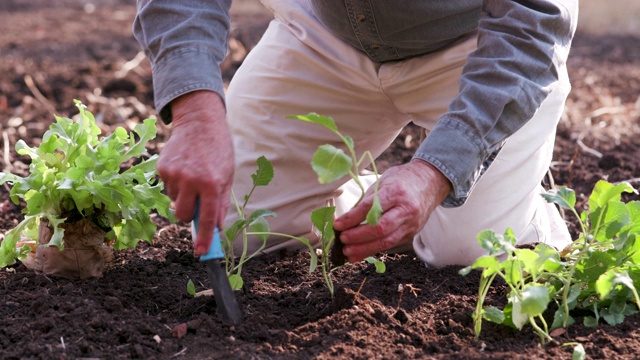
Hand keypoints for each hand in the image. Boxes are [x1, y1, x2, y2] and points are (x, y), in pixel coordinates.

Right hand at [157, 90, 233, 255]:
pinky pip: (167, 187)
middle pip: (183, 215)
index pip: (207, 219)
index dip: (203, 239)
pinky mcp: (162, 167)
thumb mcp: (227, 176)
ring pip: (174, 201)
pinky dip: (175, 183)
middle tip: (197, 200)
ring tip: (193, 175)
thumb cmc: (218, 150)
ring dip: (183, 196)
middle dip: (189, 214)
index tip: (201, 253)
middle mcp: (191, 180)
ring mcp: (174, 174)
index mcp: (212, 183)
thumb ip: (221, 203)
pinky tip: (184, 168)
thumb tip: (217, 229)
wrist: (199, 122)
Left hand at [333, 159, 451, 262]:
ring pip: (386, 241)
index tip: (337, 225)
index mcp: (396, 192)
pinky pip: (390, 244)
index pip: (371, 208)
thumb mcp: (383, 182)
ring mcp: (410, 224)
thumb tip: (347, 219)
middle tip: (342, 239)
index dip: (352, 218)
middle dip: (358, 236)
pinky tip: (358, 254)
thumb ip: (368, 200)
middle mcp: (406, 209)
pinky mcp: (411, 233)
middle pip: (380, 228)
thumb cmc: (402, 180)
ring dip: (364, 249)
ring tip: (347, 252)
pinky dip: (372, 251)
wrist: (430, 182)